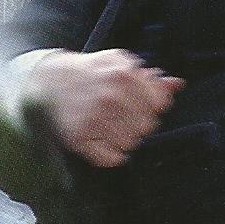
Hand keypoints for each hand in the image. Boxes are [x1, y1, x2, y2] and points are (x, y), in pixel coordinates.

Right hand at [22, 48, 183, 168]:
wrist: (47, 83)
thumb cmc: (88, 74)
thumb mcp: (118, 64)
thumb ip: (150, 78)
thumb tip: (177, 85)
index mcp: (124, 75)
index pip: (159, 105)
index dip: (150, 106)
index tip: (135, 104)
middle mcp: (112, 97)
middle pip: (147, 126)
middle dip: (137, 122)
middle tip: (118, 115)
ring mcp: (95, 119)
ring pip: (132, 144)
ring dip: (123, 139)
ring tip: (107, 126)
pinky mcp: (81, 139)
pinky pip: (113, 159)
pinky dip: (110, 154)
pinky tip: (99, 138)